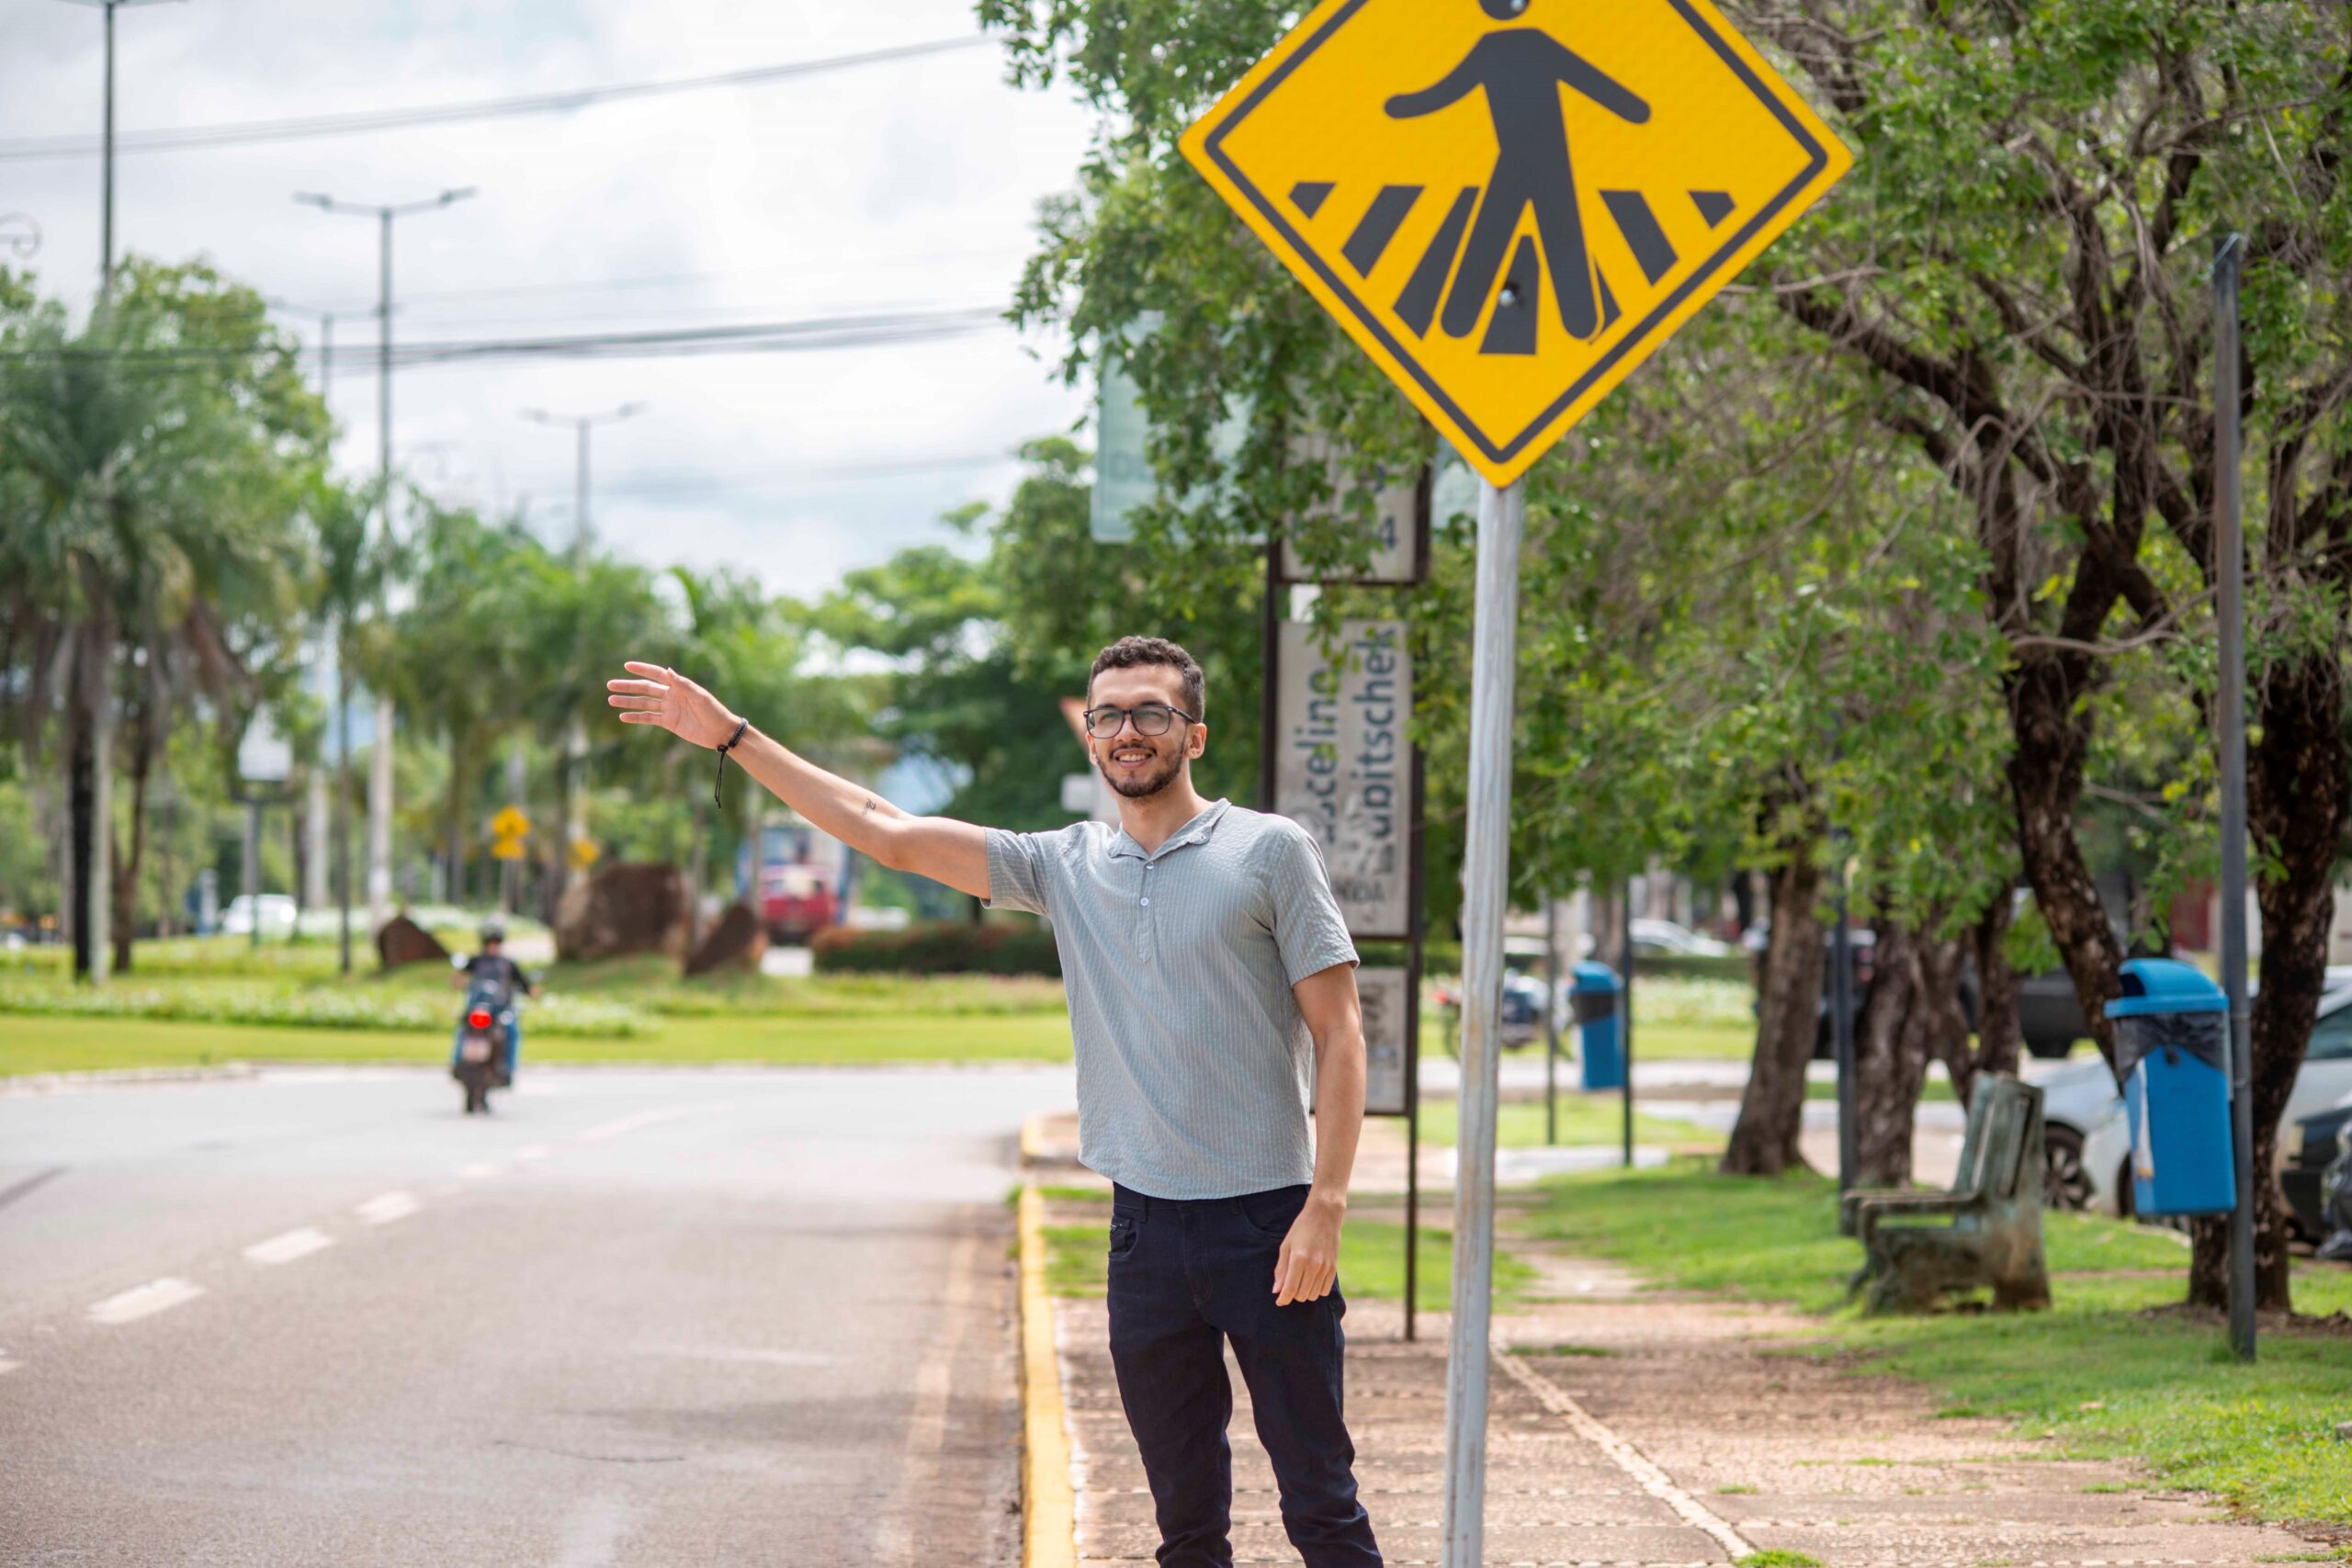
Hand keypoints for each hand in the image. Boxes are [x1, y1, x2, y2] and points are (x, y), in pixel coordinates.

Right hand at [607, 661, 742, 749]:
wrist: (721, 733)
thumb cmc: (714, 712)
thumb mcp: (700, 697)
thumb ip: (683, 684)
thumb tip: (668, 670)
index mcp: (679, 686)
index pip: (657, 674)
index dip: (642, 669)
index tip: (626, 665)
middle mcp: (671, 695)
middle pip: (645, 689)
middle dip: (628, 686)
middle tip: (610, 685)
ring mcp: (669, 709)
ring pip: (644, 703)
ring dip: (627, 702)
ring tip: (611, 700)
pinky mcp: (669, 722)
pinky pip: (649, 718)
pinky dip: (636, 717)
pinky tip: (622, 716)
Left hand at [1273, 1193, 1342, 1306]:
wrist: (1325, 1215)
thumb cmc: (1301, 1229)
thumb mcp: (1286, 1246)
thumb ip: (1281, 1269)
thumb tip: (1276, 1290)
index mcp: (1298, 1259)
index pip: (1290, 1289)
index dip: (1283, 1299)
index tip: (1279, 1301)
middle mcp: (1313, 1265)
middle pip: (1301, 1295)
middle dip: (1293, 1294)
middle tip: (1289, 1284)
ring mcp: (1325, 1267)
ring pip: (1313, 1295)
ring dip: (1304, 1293)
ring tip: (1301, 1280)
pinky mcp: (1334, 1268)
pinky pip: (1325, 1290)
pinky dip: (1317, 1290)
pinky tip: (1312, 1280)